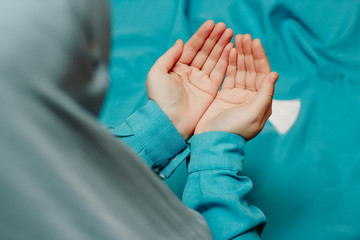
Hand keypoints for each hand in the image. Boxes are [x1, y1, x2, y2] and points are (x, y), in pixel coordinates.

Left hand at [146, 20, 232, 139]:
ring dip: (222, 46)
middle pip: (204, 51)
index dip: (201, 35)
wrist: (169, 121)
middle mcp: (190, 73)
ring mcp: (201, 82)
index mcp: (177, 68)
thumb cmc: (160, 98)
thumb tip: (180, 42)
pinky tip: (231, 49)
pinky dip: (226, 61)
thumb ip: (169, 56)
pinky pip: (220, 72)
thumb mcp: (157, 73)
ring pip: (213, 60)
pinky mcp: (210, 91)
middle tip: (225, 27)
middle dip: (215, 38)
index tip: (212, 24)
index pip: (191, 47)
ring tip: (230, 33)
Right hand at [195, 34, 278, 139]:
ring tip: (236, 39)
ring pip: (240, 70)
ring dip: (239, 55)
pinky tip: (229, 51)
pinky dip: (229, 64)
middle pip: (252, 69)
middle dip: (249, 53)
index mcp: (261, 101)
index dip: (260, 57)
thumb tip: (274, 74)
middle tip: (244, 36)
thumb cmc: (235, 130)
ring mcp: (237, 95)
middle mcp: (251, 96)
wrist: (213, 141)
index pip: (263, 74)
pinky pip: (229, 76)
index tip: (255, 42)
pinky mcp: (224, 95)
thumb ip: (264, 94)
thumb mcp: (254, 113)